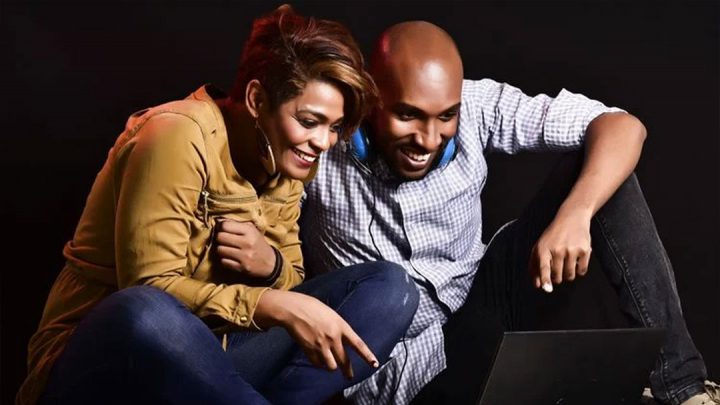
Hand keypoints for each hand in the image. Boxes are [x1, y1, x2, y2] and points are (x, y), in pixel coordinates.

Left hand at [215, 219, 275, 278]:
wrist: (271, 263)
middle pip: (220, 237)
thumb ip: (236, 224)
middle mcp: (247, 243)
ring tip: (228, 249)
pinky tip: (231, 258)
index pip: (225, 226)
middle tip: (224, 240)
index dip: (222, 227)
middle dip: (220, 238)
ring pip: (220, 250)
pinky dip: (225, 260)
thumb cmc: (258, 244)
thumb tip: (219, 220)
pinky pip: (224, 262)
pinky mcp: (242, 267)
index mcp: (250, 231)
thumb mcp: (252, 230)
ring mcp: (245, 256)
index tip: (223, 230)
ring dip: (222, 250)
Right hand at [254, 289, 378, 378]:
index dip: (367, 355)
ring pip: (331, 366)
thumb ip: (339, 328)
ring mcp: (321, 345)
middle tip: (349, 377)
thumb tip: (343, 341)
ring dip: (331, 365)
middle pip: (344, 361)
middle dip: (348, 371)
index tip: (375, 364)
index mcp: (341, 326)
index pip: (358, 344)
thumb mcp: (331, 314)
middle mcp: (333, 337)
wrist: (294, 309)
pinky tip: (317, 357)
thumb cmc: (312, 308)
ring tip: (328, 361)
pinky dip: (318, 363)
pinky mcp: (309, 350)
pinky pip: (317, 363)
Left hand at [529, 209, 591, 291]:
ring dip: (568, 275)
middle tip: (558, 267)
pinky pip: (582, 271)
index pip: (544, 267)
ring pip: (570, 276)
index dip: (545, 279)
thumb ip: (535, 267)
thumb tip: (538, 285)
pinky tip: (576, 259)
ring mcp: (571, 250)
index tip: (547, 288)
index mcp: (543, 249)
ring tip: (566, 262)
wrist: (571, 218)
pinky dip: (579, 270)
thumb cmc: (552, 236)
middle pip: (557, 277)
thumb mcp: (539, 247)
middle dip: (557, 277)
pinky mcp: (584, 251)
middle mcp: (557, 249)